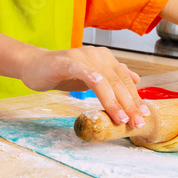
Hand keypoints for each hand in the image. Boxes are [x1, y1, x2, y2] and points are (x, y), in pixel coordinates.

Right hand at [19, 46, 148, 127]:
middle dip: (129, 104)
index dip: (135, 98)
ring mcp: (81, 57)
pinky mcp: (65, 62)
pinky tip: (98, 84)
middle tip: (136, 122)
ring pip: (102, 80)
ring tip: (121, 117)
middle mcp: (97, 55)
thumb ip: (112, 76)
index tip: (143, 116)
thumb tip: (136, 78)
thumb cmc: (63, 72)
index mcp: (105, 58)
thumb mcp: (91, 75)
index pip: (124, 81)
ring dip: (113, 100)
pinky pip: (80, 69)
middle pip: (117, 82)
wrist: (34, 65)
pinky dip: (90, 76)